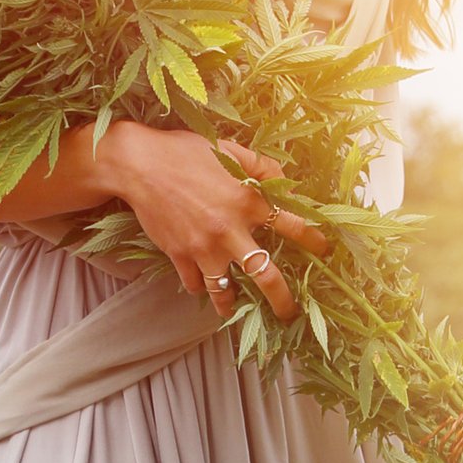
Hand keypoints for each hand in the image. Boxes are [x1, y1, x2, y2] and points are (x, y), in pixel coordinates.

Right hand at [109, 123, 331, 321]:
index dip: (312, 239)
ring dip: (232, 303)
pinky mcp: (179, 256)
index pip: (291, 225)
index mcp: (247, 200)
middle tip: (289, 313)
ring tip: (235, 309)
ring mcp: (203, 248)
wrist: (138, 165)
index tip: (323, 249)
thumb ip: (260, 166)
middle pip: (266, 276)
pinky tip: (203, 282)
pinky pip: (196, 284)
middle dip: (282, 300)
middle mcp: (230, 230)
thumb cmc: (184, 151)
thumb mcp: (228, 149)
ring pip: (226, 290)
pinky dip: (201, 286)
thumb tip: (285, 182)